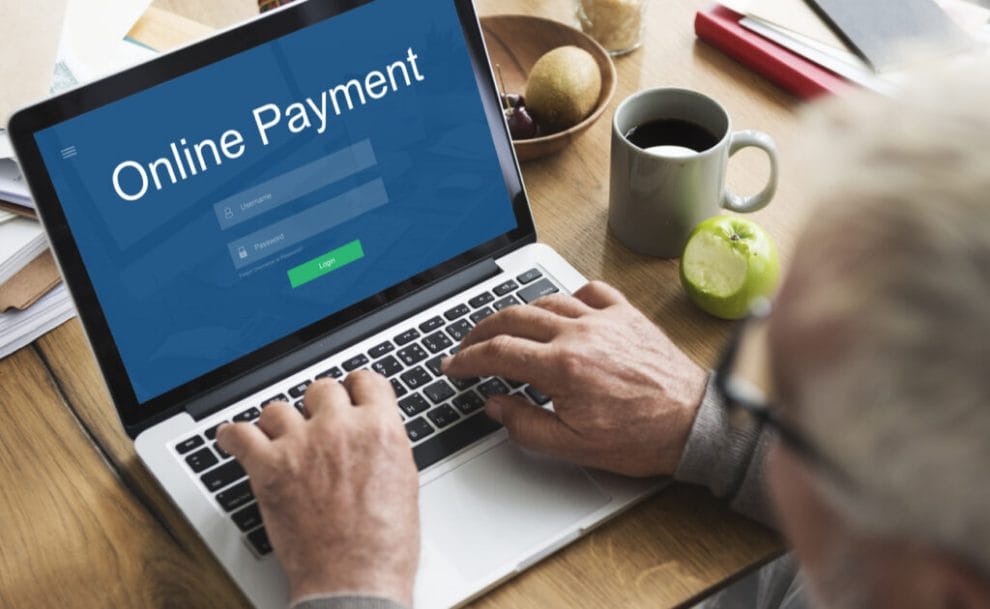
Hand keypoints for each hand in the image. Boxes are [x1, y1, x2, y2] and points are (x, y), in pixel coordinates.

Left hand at [217, 372, 418, 605]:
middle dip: (319, 407)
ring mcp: (302, 445)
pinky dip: (233, 436)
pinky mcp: (269, 467)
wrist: (355, 580)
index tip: (349, 396)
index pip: (365, 381)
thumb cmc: (384, 545)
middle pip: (321, 389)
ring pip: (279, 408)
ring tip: (278, 438)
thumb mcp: (404, 482)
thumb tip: (372, 435)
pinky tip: (234, 439)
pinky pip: (240, 434)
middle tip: (316, 425)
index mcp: (380, 429)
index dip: (355, 390)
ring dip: (279, 423)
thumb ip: (384, 446)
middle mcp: (340, 428)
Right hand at [443, 281, 706, 476]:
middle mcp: (580, 334)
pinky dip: (568, 295)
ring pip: (546, 301)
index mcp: (562, 367)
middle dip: (481, 330)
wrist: (693, 423)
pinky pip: (590, 290)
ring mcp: (604, 319)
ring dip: (518, 312)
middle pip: (513, 318)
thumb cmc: (641, 436)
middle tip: (467, 344)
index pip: (497, 352)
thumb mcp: (573, 446)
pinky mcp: (627, 315)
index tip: (453, 366)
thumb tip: (495, 404)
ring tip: (504, 327)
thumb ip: (525, 424)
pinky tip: (562, 308)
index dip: (467, 359)